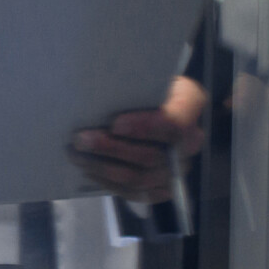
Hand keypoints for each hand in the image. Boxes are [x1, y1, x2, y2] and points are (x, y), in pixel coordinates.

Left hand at [70, 74, 206, 202]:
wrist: (148, 99)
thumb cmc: (139, 83)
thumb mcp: (138, 75)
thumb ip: (127, 86)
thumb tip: (95, 96)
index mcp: (191, 103)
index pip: (176, 122)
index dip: (146, 127)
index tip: (114, 124)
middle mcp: (192, 139)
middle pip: (153, 156)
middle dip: (111, 149)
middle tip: (80, 139)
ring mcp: (179, 167)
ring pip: (143, 178)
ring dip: (104, 168)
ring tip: (77, 155)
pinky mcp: (164, 186)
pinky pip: (139, 193)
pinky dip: (110, 183)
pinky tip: (89, 170)